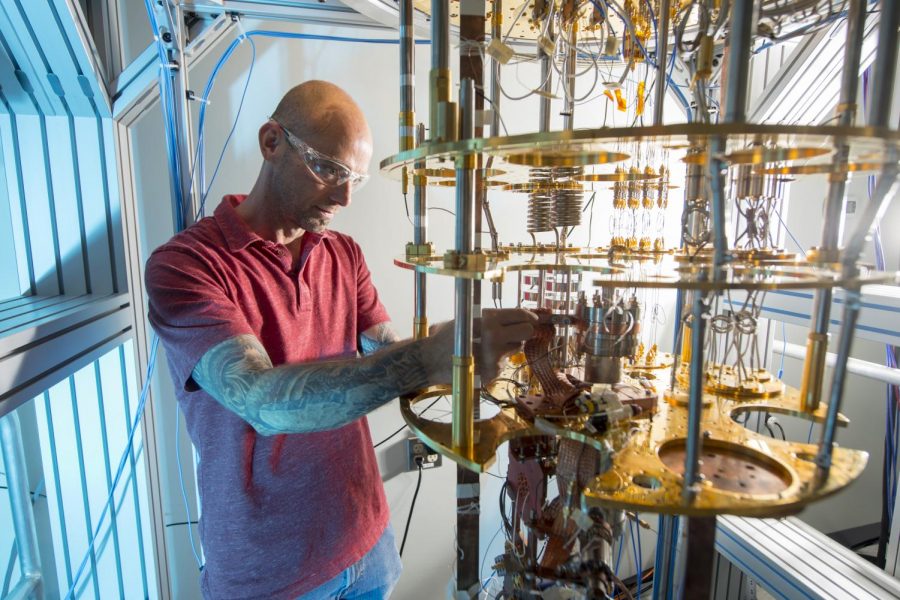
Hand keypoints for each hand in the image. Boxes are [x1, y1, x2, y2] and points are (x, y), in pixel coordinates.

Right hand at [421, 308, 536, 384]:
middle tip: (515, 331)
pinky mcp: (494, 372)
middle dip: (523, 330)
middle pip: (527, 331)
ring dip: (510, 345)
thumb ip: (493, 317)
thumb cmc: (449, 336)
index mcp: (488, 319)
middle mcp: (494, 337)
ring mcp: (495, 357)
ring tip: (492, 345)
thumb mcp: (469, 318)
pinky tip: (482, 358)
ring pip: (518, 347)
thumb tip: (521, 315)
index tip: (533, 318)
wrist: (432, 360)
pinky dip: (498, 360)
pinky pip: (505, 362)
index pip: (521, 315)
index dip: (530, 316)